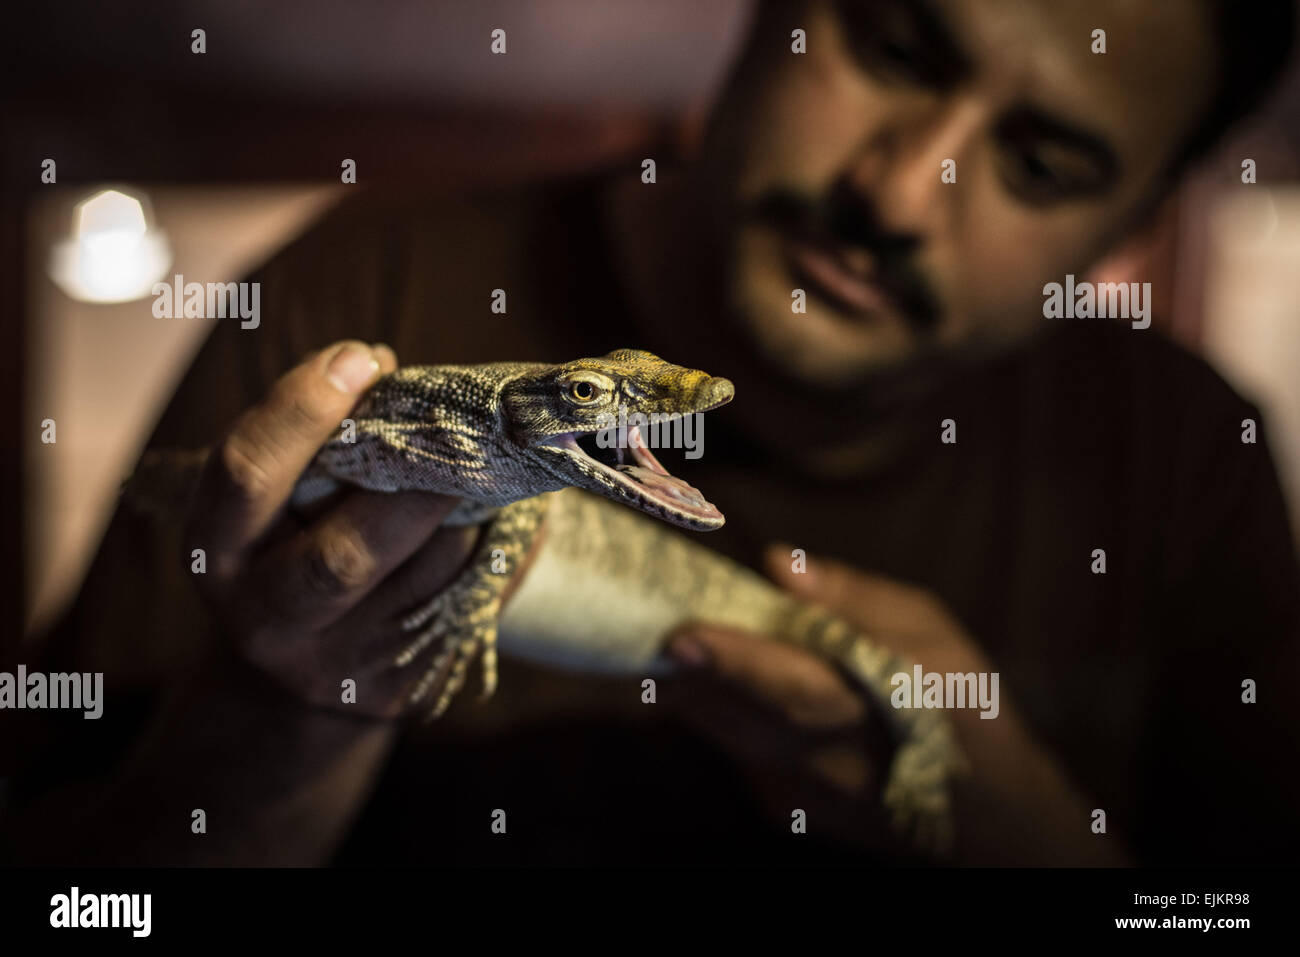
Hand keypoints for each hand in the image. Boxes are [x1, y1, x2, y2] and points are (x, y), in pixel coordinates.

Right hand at [184, 340, 480, 718]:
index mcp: (216, 554)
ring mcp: (337, 666)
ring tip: (485, 470)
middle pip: (346, 556)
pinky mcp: (398, 690)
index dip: (303, 411)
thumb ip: (316, 443)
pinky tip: (496, 520)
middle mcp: (265, 621)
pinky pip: (468, 600)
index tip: (363, 358)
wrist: (306, 679)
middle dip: (415, 487)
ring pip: (430, 572)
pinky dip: (494, 547)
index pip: (246, 475)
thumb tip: (385, 369)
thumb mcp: (278, 500)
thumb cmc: (297, 547)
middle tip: (462, 433)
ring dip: (470, 511)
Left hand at [666, 545, 1122, 861]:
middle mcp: (838, 764)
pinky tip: (708, 680)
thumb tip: (779, 564)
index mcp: (883, 708)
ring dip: (694, 693)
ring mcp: (807, 796)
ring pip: (729, 739)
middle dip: (693, 676)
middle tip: (651, 630)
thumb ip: (853, 598)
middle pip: (744, 720)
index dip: (738, 664)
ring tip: (670, 648)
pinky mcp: (785, 808)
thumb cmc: (958, 700)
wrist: (984, 810)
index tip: (685, 637)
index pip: (796, 689)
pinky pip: (735, 753)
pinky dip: (717, 714)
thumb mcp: (928, 630)